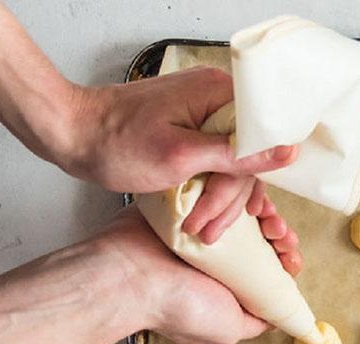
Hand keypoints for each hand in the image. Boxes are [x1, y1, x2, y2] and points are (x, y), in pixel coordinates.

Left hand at [65, 67, 298, 243]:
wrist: (71, 133)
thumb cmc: (116, 142)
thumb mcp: (181, 157)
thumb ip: (237, 157)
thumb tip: (289, 151)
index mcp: (221, 95)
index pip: (259, 142)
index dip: (249, 182)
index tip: (240, 214)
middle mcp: (217, 99)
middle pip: (246, 157)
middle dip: (227, 200)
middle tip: (207, 231)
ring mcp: (204, 113)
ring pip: (231, 164)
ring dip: (218, 201)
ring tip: (201, 232)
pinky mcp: (191, 128)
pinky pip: (215, 161)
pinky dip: (208, 189)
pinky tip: (206, 214)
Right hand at [99, 205, 300, 343]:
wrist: (133, 277)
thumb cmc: (177, 307)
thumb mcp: (228, 328)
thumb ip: (254, 322)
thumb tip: (276, 319)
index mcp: (229, 280)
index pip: (268, 264)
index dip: (286, 258)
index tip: (290, 257)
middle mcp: (219, 253)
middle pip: (262, 235)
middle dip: (280, 233)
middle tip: (281, 236)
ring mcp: (206, 225)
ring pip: (248, 212)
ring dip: (267, 213)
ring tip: (270, 220)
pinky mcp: (193, 201)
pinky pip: (225, 189)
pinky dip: (243, 191)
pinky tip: (254, 199)